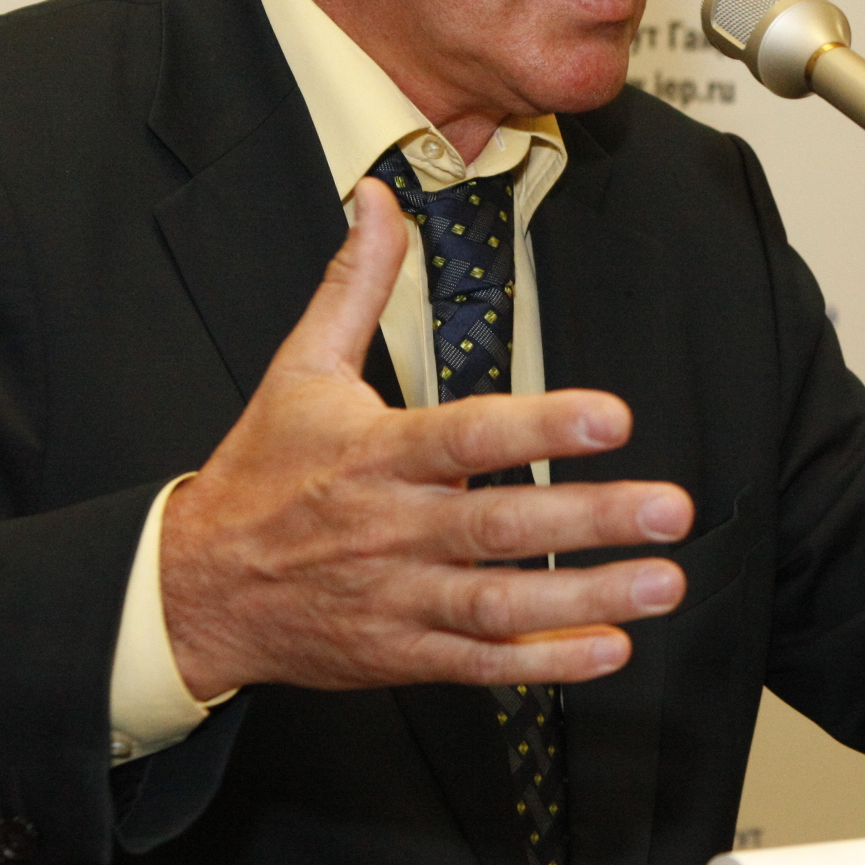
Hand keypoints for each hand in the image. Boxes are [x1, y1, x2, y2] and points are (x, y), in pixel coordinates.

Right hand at [159, 179, 692, 699]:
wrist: (192, 589)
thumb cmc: (259, 474)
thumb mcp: (298, 369)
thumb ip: (353, 285)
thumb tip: (377, 200)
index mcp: (375, 455)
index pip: (467, 436)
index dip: (543, 425)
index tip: (616, 415)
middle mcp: (391, 529)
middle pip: (502, 525)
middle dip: (593, 519)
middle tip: (673, 509)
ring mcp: (398, 597)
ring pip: (503, 602)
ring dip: (589, 597)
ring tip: (664, 580)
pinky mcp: (402, 652)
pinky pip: (482, 663)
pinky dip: (546, 661)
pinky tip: (611, 649)